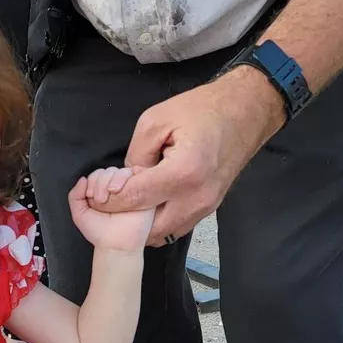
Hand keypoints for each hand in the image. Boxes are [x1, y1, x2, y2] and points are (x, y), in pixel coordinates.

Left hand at [69, 166, 155, 252]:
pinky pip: (139, 174)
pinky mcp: (145, 191)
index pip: (98, 174)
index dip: (93, 181)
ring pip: (123, 171)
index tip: (91, 196)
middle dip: (102, 181)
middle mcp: (117, 189)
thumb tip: (83, 179)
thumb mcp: (80, 214)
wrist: (116, 245)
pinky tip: (123, 192)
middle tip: (100, 200)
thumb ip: (75, 195)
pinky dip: (129, 179)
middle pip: (110, 170)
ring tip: (111, 196)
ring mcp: (131, 190)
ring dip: (114, 180)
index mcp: (102, 191)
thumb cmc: (100, 233)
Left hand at [91, 67, 285, 243]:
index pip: (134, 200)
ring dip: (141, 224)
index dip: (107, 200)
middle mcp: (196, 198)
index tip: (94, 194)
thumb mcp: (156, 121)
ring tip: (130, 202)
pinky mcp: (208, 209)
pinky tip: (149, 202)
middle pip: (146, 228)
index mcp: (183, 173)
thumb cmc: (204, 109)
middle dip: (123, 218)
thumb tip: (122, 181)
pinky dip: (157, 221)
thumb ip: (135, 155)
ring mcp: (205, 208)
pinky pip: (175, 227)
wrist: (248, 110)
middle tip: (111, 201)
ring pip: (161, 233)